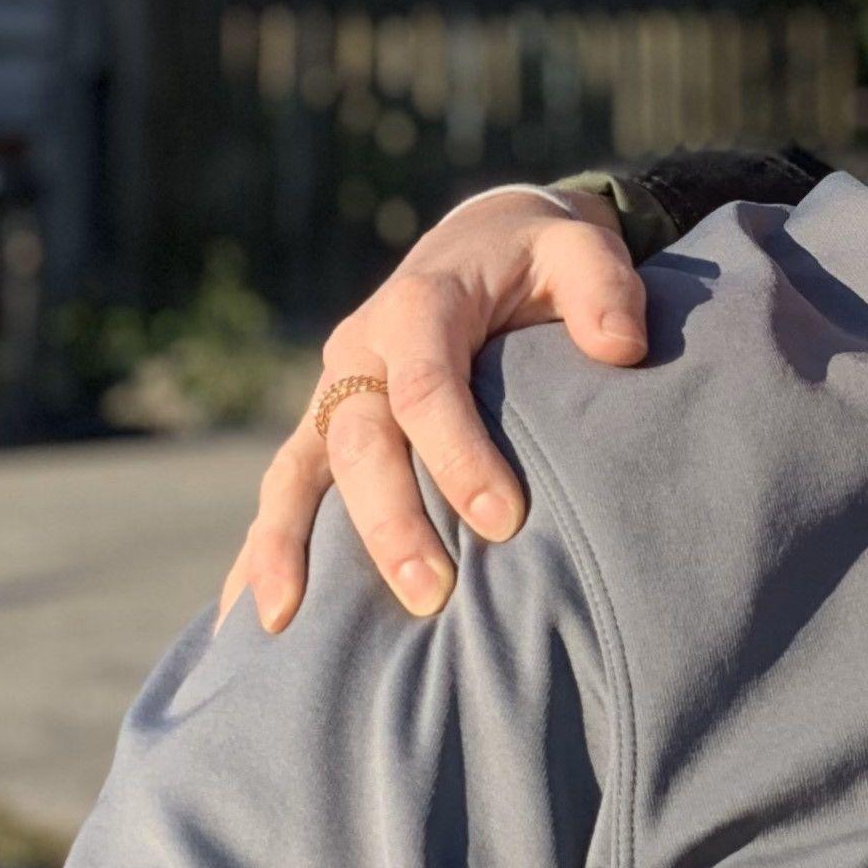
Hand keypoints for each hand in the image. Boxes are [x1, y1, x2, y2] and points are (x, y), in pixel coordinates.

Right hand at [220, 185, 647, 634]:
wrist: (483, 243)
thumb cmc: (540, 261)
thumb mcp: (579, 252)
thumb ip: (604, 287)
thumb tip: (621, 348)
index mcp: (421, 304)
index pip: (428, 387)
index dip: (460, 455)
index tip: (506, 521)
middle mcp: (361, 350)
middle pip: (360, 442)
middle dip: (390, 522)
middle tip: (433, 596)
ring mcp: (332, 392)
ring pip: (297, 472)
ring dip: (289, 547)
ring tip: (286, 623)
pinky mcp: (320, 428)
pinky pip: (281, 492)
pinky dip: (259, 551)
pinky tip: (245, 619)